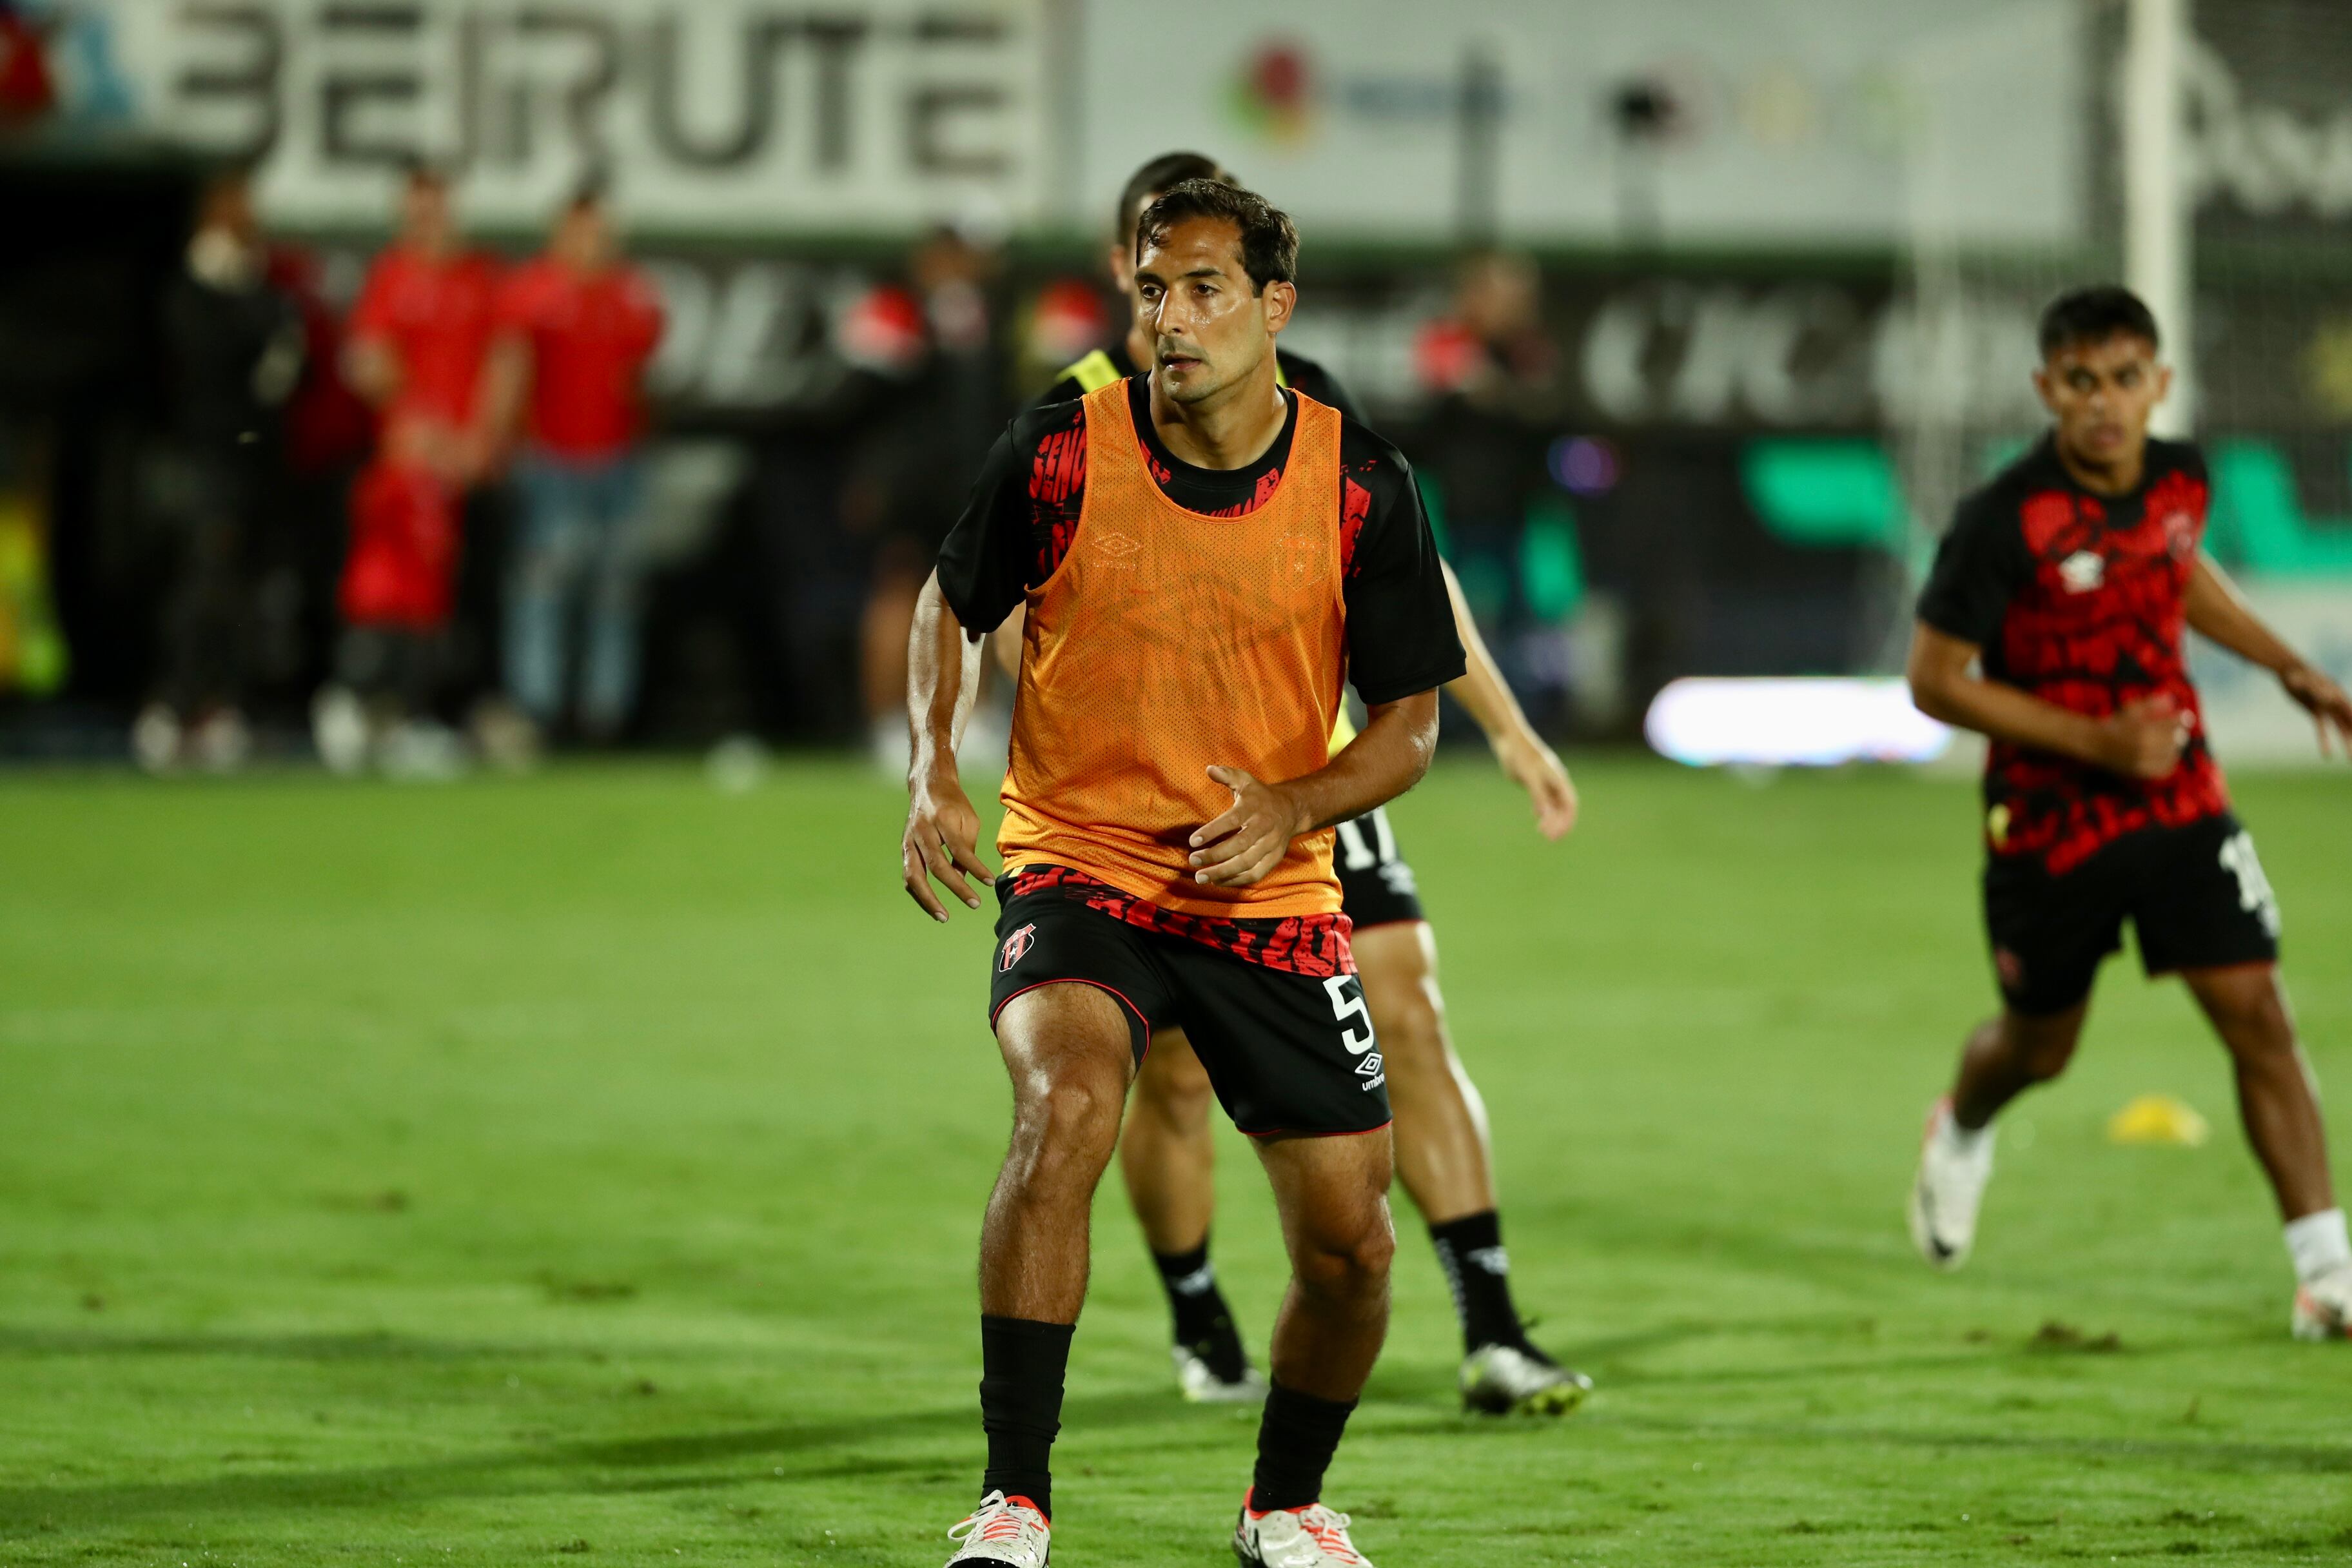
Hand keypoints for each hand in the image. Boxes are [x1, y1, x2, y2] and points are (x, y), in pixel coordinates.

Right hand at [901, 765, 991, 920]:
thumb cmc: (954, 804)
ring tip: (943, 917)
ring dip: (928, 899)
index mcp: (942, 818)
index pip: (959, 848)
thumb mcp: (968, 819)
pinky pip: (909, 876)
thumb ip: (966, 848)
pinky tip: (932, 906)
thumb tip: (963, 877)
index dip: (975, 867)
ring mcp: (909, 840)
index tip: (989, 882)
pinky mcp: (904, 849)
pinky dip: (919, 893)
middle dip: (956, 887)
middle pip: (935, 865)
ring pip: (914, 875)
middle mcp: (922, 830)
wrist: (927, 786)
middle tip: (974, 904)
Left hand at [1189, 765, 1307, 887]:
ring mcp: (1271, 846)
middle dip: (1215, 855)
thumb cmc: (1260, 796)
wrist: (1292, 810)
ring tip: (1200, 878)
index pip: (1232, 821)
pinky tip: (1217, 881)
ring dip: (1223, 872)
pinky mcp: (1274, 859)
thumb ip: (1227, 775)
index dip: (1212, 831)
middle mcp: (1264, 828)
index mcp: (1254, 808)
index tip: (1193, 841)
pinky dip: (1236, 880)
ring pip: (1247, 863)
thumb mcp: (1246, 781)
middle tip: (1193, 861)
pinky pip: (1255, 874)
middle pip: (1240, 846)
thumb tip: (1209, 769)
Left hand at [1494, 731, 1577, 839]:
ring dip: (1551, 818)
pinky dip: (1542, 809)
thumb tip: (1546, 817)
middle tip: (1549, 838)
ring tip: (1542, 831)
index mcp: (1558, 779)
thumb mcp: (1529, 777)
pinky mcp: (1535, 781)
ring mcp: (1546, 781)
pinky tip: (1536, 816)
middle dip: (1559, 823)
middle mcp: (1555, 781)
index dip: (1566, 821)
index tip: (1557, 834)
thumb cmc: (1520, 756)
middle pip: (1564, 807)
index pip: (1570, 804)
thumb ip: (1538, 796)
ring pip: (1554, 804)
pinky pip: (1544, 799)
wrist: (1509, 741)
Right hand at [2093, 695, 2189, 779]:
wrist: (2094, 743)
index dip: (2180, 719)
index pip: (2171, 724)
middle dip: (2178, 734)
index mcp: (2143, 729)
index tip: (2183, 716)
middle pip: (2173, 740)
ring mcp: (2142, 760)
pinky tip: (2167, 756)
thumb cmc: (2114, 722)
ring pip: (2170, 755)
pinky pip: (2162, 769)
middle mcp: (2143, 746)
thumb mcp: (2132, 709)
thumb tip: (2171, 699)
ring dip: (2174, 747)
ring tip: (2173, 743)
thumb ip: (2151, 703)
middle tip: (2179, 731)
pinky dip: (2169, 763)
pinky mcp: (2140, 771)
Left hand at [2281, 663, 2351, 758]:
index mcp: (2336, 693)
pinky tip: (2327, 754)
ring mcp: (2327, 706)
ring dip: (2344, 741)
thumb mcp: (2304, 680)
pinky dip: (2324, 739)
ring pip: (2339, 727)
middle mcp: (2335, 700)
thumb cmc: (2297, 673)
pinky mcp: (2316, 711)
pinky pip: (2322, 727)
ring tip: (2350, 758)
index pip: (2349, 709)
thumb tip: (2326, 697)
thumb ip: (2315, 688)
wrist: (2288, 670)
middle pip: (2348, 721)